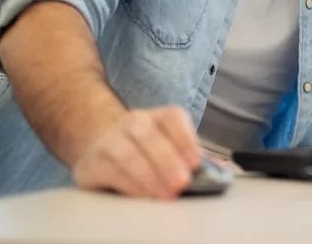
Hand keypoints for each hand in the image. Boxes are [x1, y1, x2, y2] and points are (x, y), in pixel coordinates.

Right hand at [71, 106, 200, 198]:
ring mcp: (110, 140)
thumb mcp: (168, 147)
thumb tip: (220, 171)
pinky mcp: (92, 163)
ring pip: (128, 153)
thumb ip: (190, 157)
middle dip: (167, 160)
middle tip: (182, 183)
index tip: (196, 161)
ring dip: (148, 175)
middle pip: (149, 135)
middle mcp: (133, 123)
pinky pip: (110, 172)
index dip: (185, 138)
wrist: (99, 146)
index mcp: (157, 117)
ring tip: (165, 194)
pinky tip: (143, 195)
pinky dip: (129, 184)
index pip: (173, 118)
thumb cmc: (144, 150)